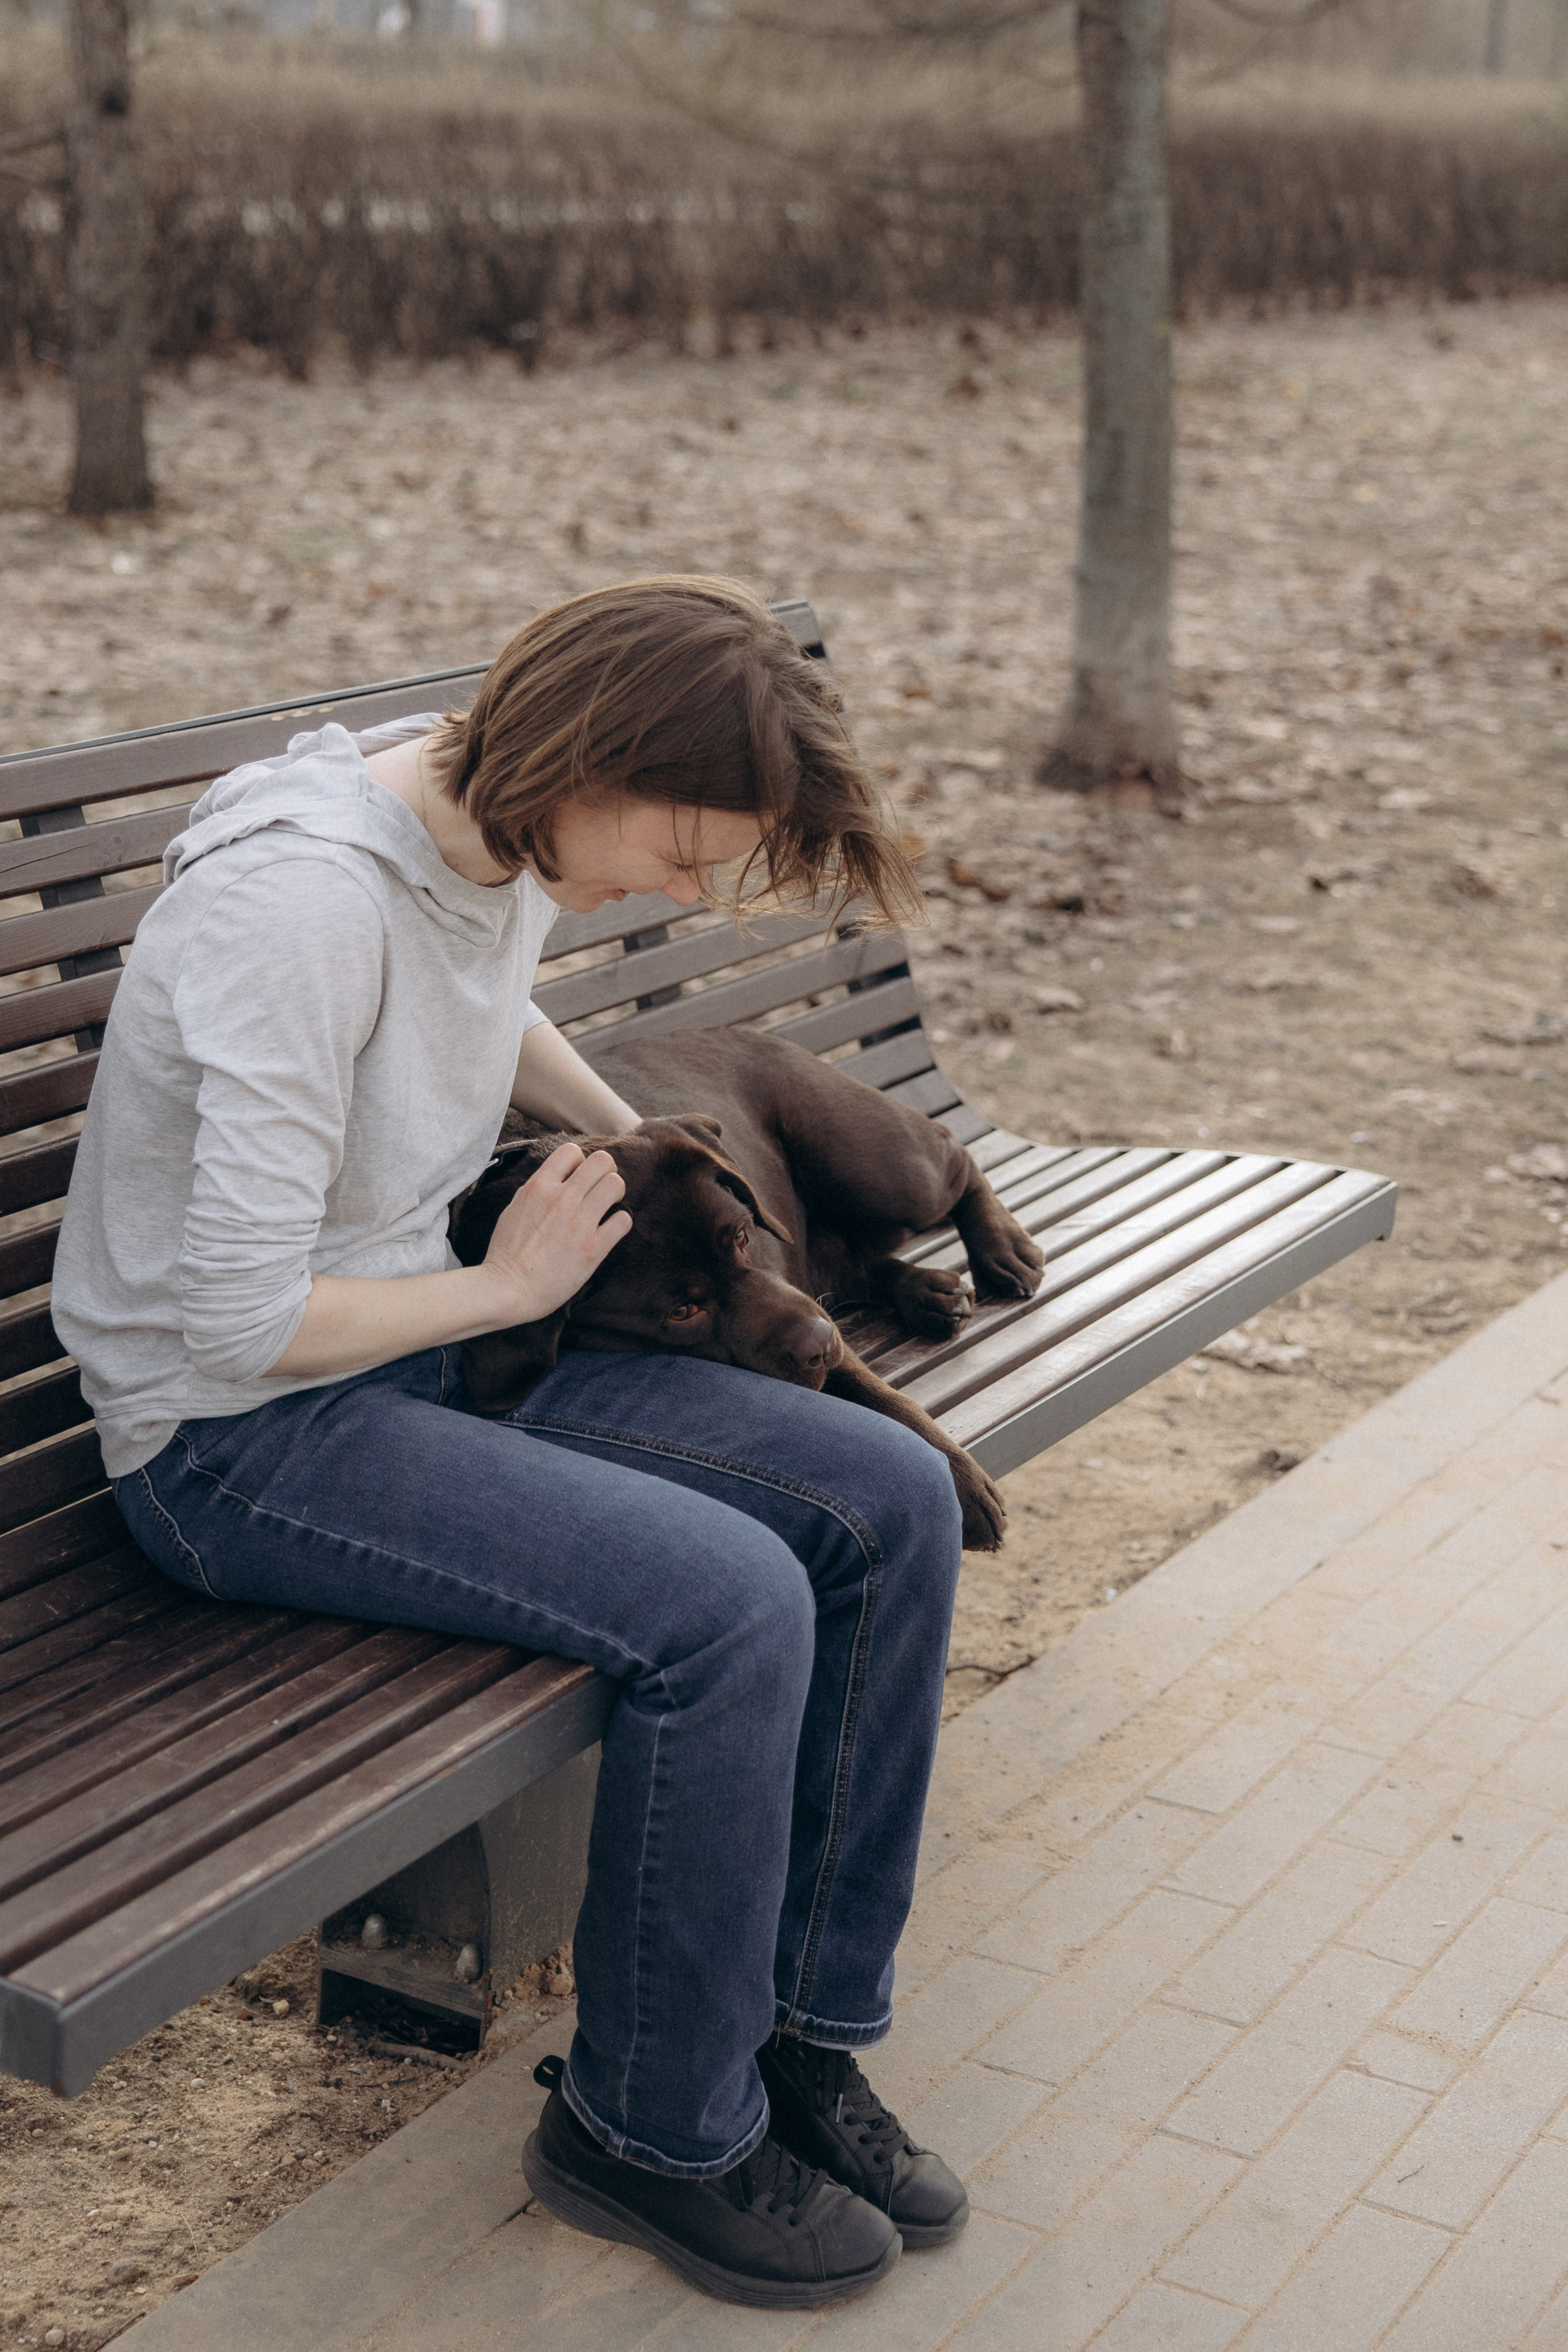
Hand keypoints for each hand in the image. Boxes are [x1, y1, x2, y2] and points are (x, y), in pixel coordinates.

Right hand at [478, 1142, 631, 1326]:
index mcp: (539, 1187)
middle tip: (599, 1189)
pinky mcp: (593, 1248)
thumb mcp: (516, 1208)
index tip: (578, 1178)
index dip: (579, 1162)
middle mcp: (561, 1199)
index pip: (571, 1151)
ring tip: (606, 1207)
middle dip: (605, 1172)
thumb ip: (539, 1190)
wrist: (507, 1289)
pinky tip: (609, 1231)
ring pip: (616, 1184)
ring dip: (615, 1194)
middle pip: (602, 1161)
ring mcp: (579, 1222)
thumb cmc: (507, 1252)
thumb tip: (559, 1179)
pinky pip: (623, 1220)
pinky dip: (619, 1223)